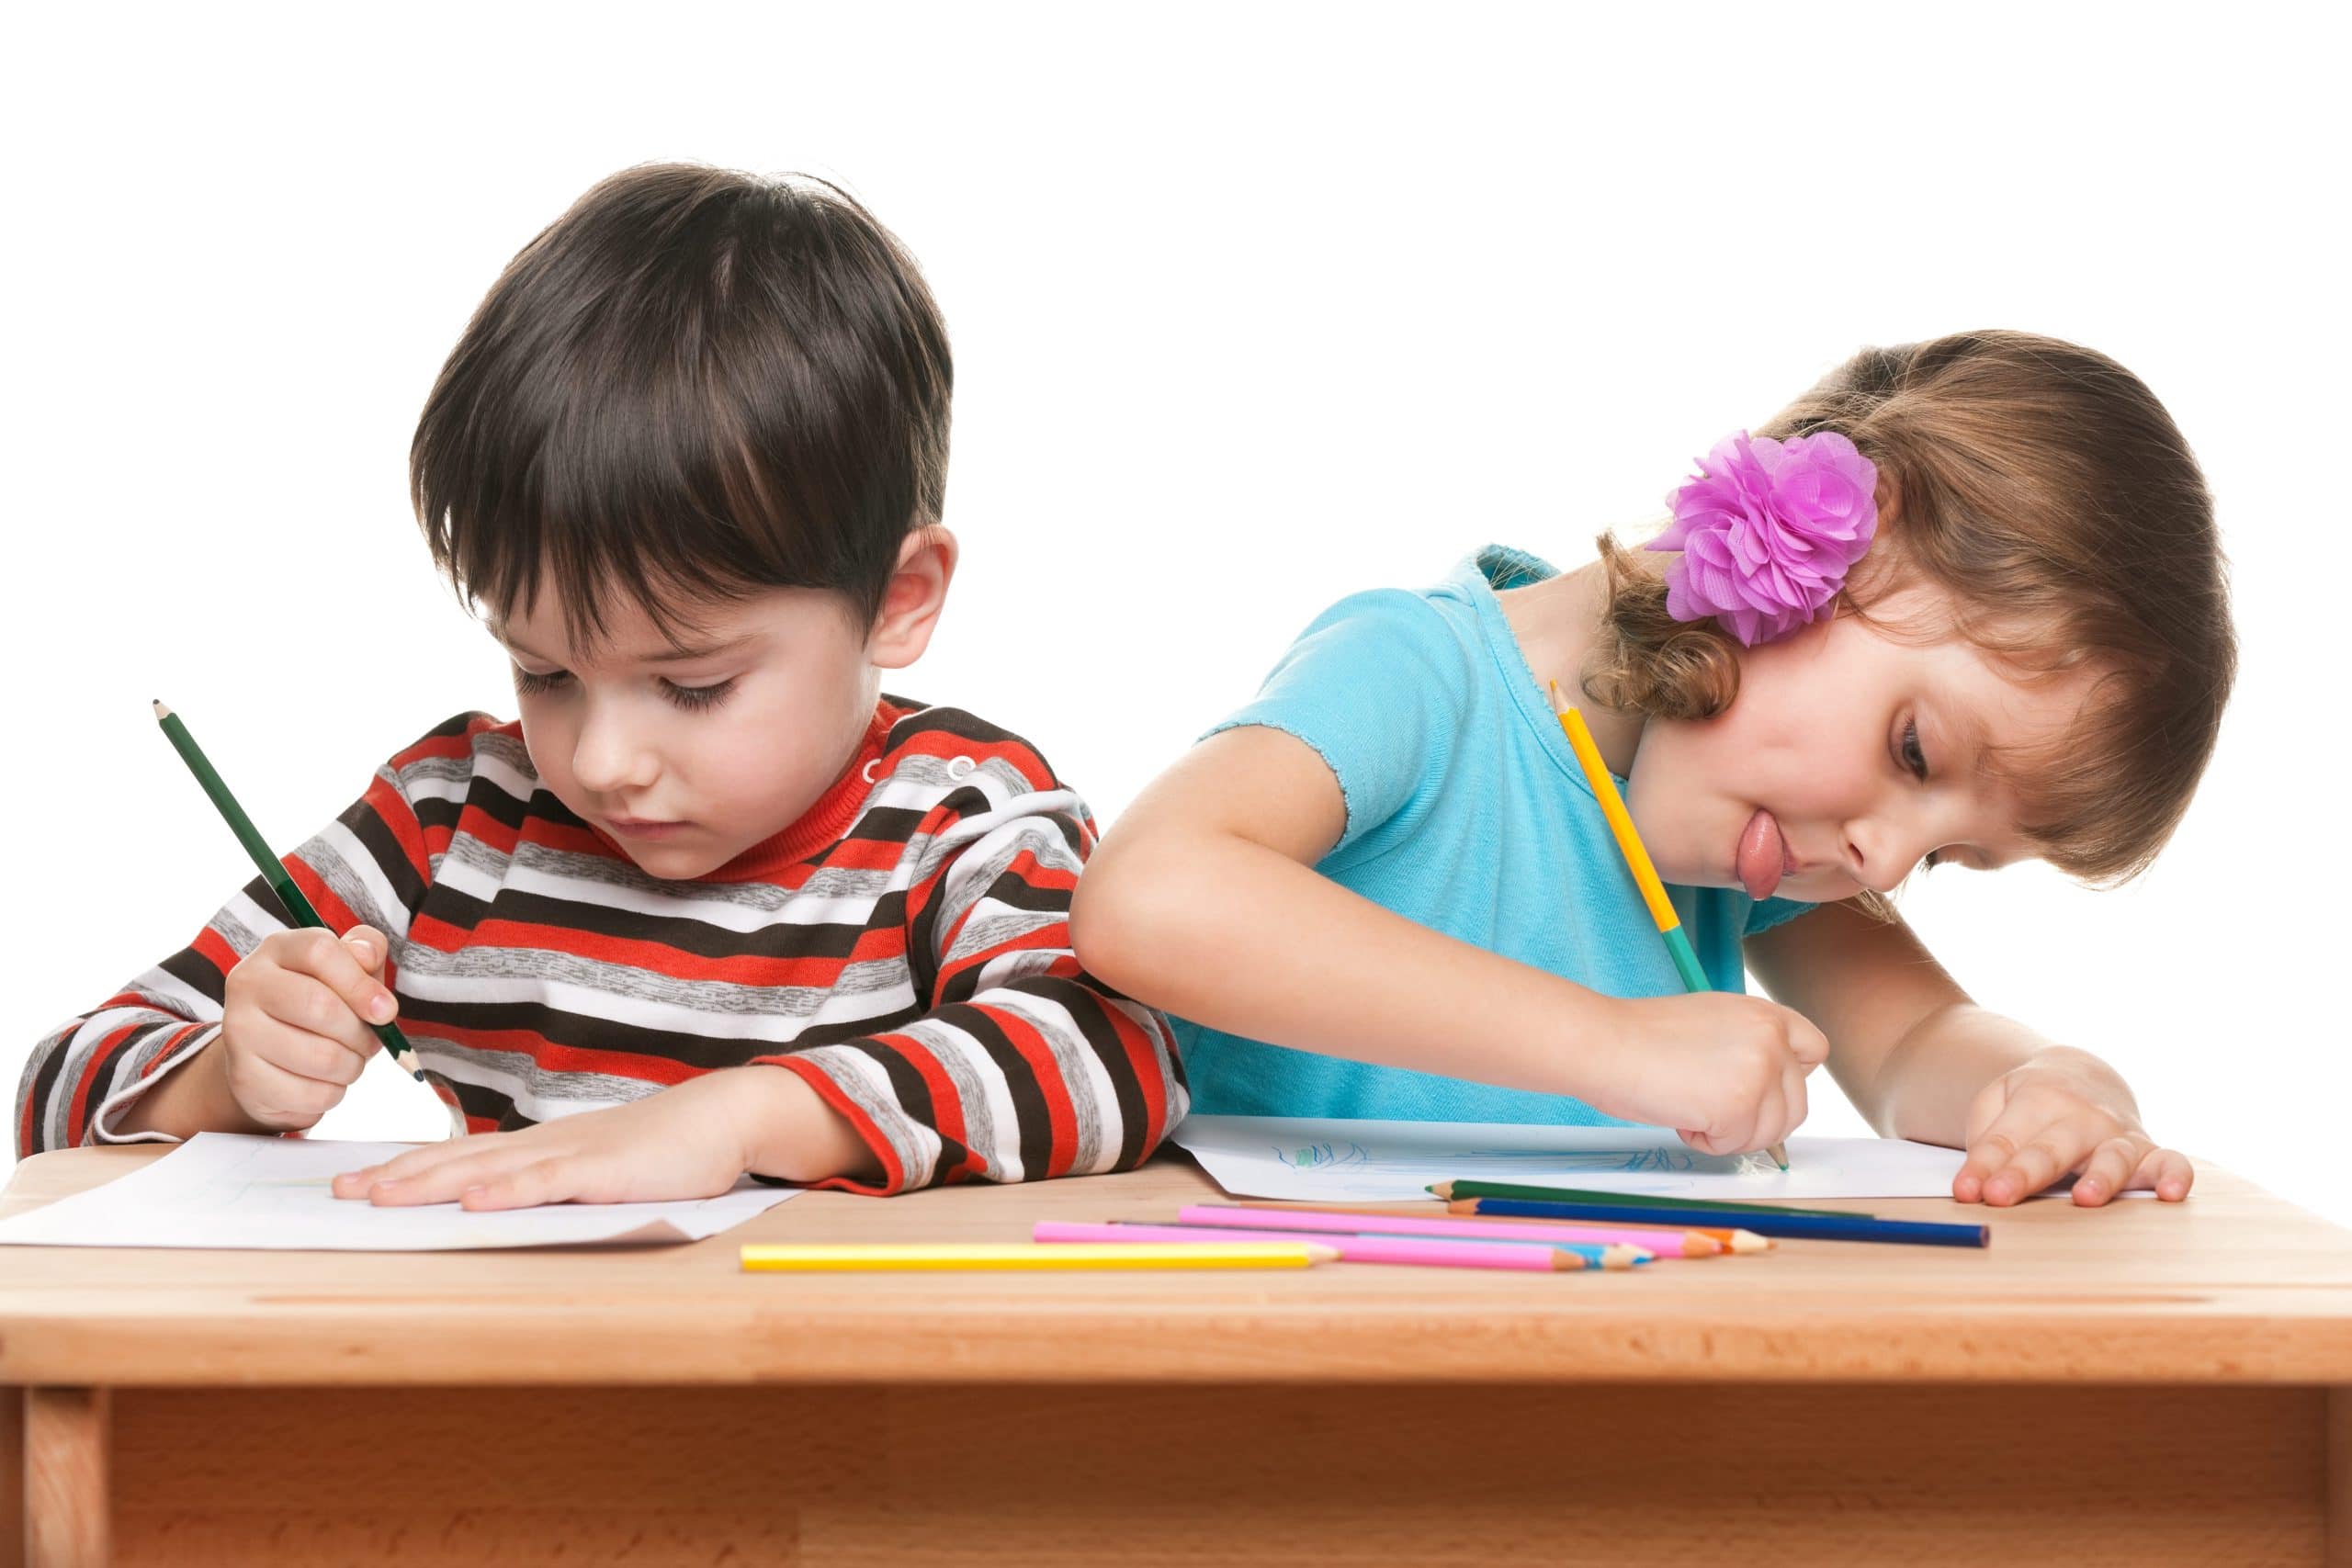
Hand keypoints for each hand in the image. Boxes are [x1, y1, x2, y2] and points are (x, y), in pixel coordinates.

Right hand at [216, 925, 397, 1130]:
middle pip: (321, 1007)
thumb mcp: (347, 970)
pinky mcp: (244, 1078)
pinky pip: (312, 1094)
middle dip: (362, 1033)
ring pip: (322, 1057)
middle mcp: (248, 985)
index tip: (386, 1010)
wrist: (269, 1055)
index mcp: (276, 950)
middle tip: (371, 1041)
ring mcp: (239, 1033)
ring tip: (348, 1059)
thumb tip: (368, 955)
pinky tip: (323, 1081)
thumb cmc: (320, 1003)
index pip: (320, 953)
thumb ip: (366, 951)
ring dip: (352, 1065)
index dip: (361, 984)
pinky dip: (333, 1092)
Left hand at [330, 1066, 868, 1208]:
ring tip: (382, 1197)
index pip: (459, 1157)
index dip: (405, 1169)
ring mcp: (573, 1155)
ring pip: (490, 1170)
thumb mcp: (596, 1167)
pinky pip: (550, 1182)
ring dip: (432, 1184)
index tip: (355, 1181)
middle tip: (340, 1191)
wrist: (722, 1118)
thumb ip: (552, 1181)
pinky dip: (509, 1191)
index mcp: (541, 1146)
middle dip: (396, 1177)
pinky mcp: (606, 1171)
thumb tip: (499, 1203)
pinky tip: (475, 1202)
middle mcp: (545, 1145)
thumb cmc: (663, 1148)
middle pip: (458, 1160)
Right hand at [1593, 991, 1830, 1157]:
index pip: (1814, 1052)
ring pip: (1769, 1133)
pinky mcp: (1739, 1106)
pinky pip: (1735, 1146)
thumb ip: (1747, 1045)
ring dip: (1730, 1134)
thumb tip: (1764, 1088)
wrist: (1605, 1043)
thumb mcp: (1710, 1022)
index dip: (1788, 1080)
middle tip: (1712, 1110)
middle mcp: (1771, 1038)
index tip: (1758, 1089)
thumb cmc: (1639, 1036)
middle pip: (1796, 1105)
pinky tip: (1679, 1116)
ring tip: (1689, 1108)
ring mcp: (1759, 1072)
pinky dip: (1706, 1142)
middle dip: (1757, 1120)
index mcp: (1764, 1013)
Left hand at [1954, 1049, 2191, 1205]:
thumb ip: (1986, 1140)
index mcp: (2038, 1100)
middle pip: (2050, 1150)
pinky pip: (2171, 1162)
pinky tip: (2172, 1194)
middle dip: (2024, 1174)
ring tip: (2084, 1198)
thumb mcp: (1997, 1104)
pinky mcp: (2149, 1152)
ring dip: (2099, 1178)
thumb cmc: (2031, 1102)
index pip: (2004, 1141)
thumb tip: (1975, 1186)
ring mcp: (2118, 1134)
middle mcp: (2082, 1117)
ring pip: (2112, 1156)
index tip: (1966, 1192)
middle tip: (1997, 1196)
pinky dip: (2176, 1176)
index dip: (1982, 1168)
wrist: (2083, 1075)